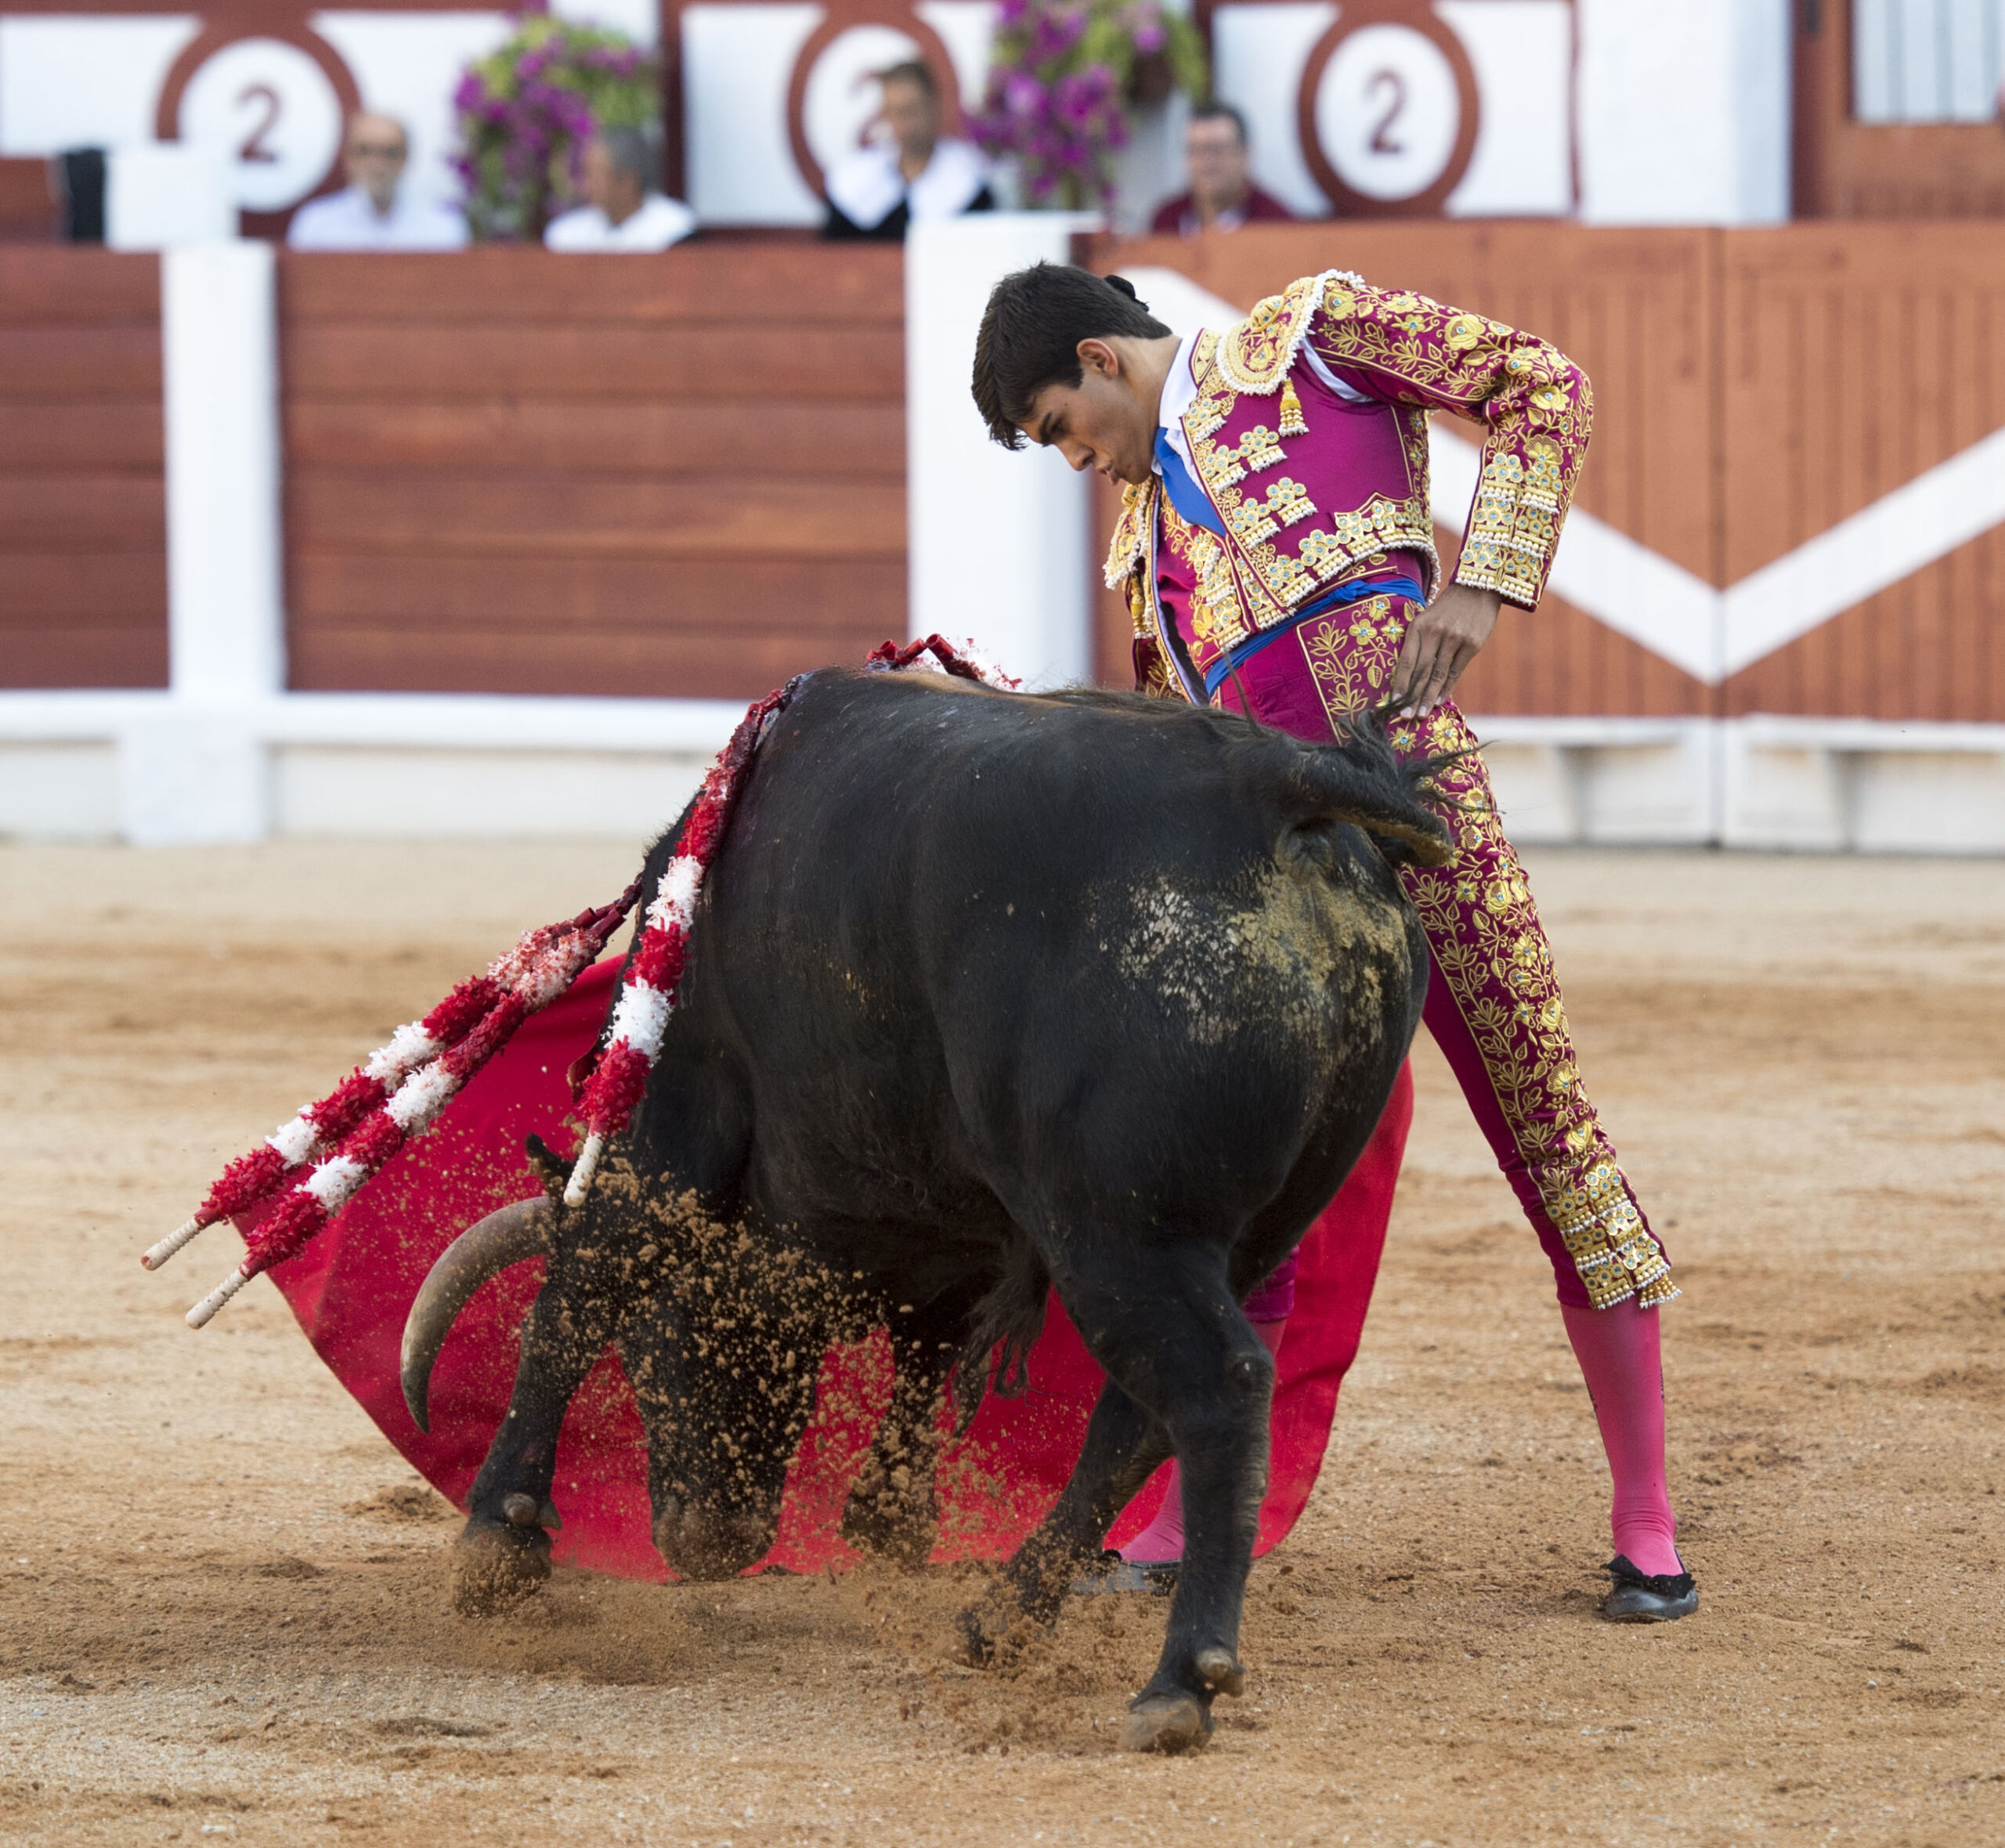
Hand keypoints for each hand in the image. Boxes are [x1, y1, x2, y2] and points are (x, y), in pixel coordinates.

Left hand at [1390, 584, 1500, 716]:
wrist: (1477, 588)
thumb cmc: (1447, 608)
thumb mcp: (1426, 619)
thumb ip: (1418, 644)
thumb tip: (1410, 678)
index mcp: (1418, 626)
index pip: (1406, 661)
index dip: (1399, 684)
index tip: (1393, 703)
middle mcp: (1434, 632)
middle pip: (1420, 671)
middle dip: (1412, 697)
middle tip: (1406, 716)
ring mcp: (1454, 639)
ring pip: (1438, 674)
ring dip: (1428, 697)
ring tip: (1421, 714)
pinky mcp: (1472, 644)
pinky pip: (1456, 671)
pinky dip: (1447, 688)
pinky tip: (1439, 701)